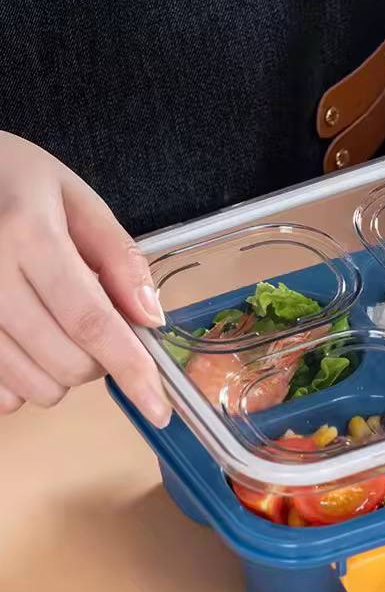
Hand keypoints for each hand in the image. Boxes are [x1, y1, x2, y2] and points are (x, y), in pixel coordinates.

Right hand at [0, 132, 170, 425]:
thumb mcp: (79, 200)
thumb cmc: (17, 182)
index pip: (93, 320)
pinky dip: (23, 382)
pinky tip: (25, 345)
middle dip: (102, 362)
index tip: (160, 409)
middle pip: (66, 360)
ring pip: (32, 384)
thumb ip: (120, 258)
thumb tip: (152, 319)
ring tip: (59, 327)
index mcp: (30, 235)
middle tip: (99, 325)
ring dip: (64, 374)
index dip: (131, 370)